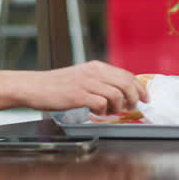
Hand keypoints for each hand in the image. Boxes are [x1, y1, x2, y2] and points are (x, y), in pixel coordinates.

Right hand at [21, 60, 146, 114]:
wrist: (33, 86)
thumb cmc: (56, 86)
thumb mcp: (81, 77)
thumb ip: (99, 81)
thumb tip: (120, 92)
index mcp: (96, 67)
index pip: (127, 74)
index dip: (140, 88)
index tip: (145, 98)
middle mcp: (94, 72)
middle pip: (127, 83)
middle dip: (134, 98)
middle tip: (131, 108)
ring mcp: (86, 83)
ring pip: (116, 94)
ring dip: (117, 107)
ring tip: (110, 112)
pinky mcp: (78, 95)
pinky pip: (101, 103)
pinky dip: (103, 111)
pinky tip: (96, 113)